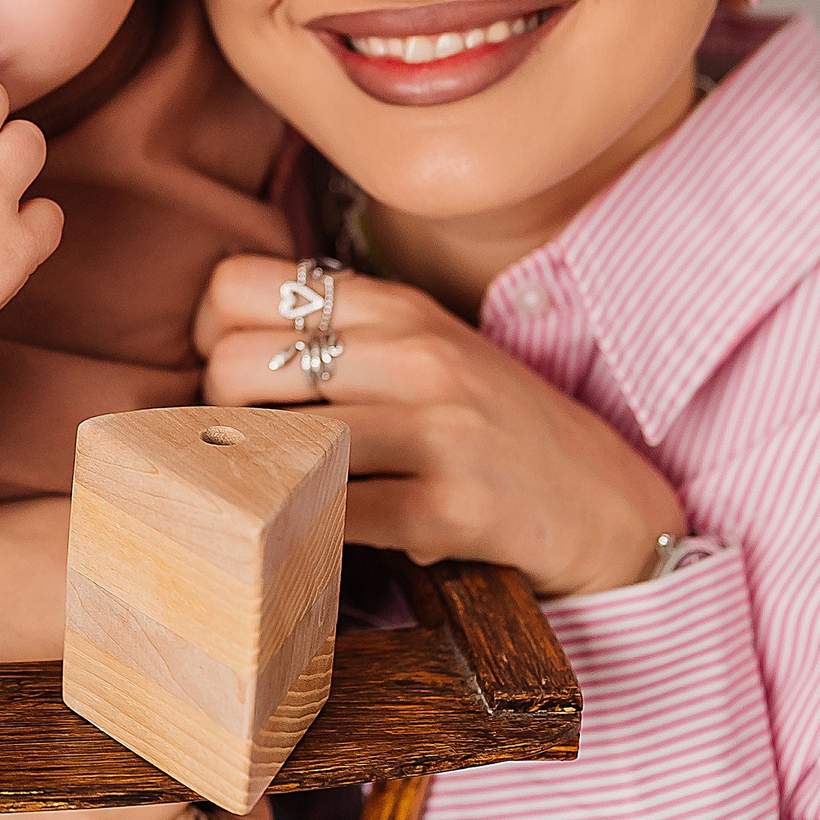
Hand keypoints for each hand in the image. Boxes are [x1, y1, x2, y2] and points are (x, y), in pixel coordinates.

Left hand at [196, 256, 682, 598]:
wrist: (610, 504)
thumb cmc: (492, 426)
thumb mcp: (424, 351)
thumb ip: (341, 337)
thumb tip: (217, 349)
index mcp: (395, 307)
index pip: (240, 284)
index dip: (209, 333)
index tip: (226, 375)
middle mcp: (415, 354)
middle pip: (238, 363)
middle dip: (217, 413)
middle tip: (244, 446)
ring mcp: (439, 429)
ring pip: (280, 437)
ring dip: (255, 475)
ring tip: (266, 491)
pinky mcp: (455, 508)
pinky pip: (336, 516)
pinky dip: (305, 531)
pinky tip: (312, 536)